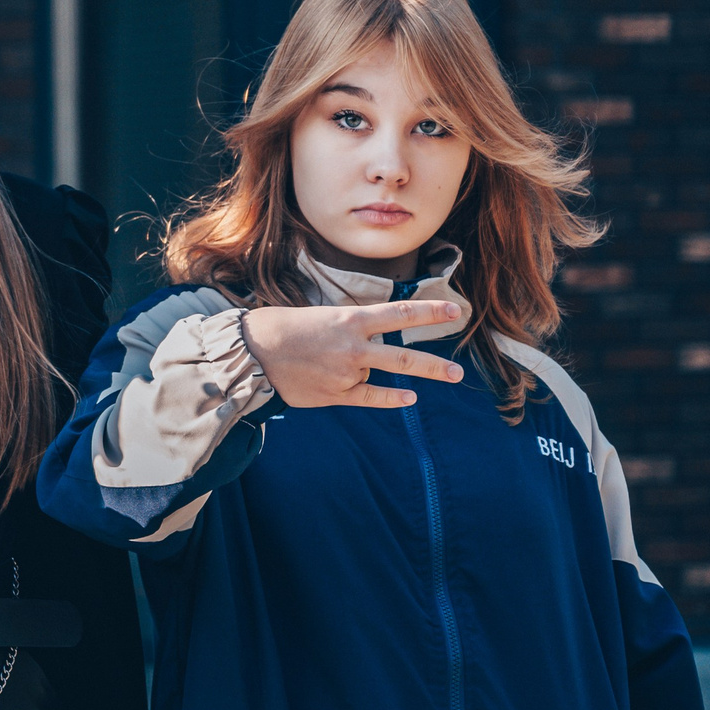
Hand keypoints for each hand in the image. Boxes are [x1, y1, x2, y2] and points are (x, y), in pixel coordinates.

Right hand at [239, 299, 465, 409]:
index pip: (399, 314)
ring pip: (382, 375)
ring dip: (418, 379)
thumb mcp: (321, 315)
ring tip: (441, 378)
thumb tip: (368, 342)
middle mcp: (353, 347)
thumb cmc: (282, 328)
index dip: (429, 313)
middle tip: (458, 371)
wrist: (251, 354)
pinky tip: (409, 398)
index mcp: (349, 320)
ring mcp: (345, 373)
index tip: (454, 311)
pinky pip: (369, 397)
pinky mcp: (334, 393)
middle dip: (434, 364)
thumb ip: (349, 328)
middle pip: (404, 357)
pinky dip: (391, 398)